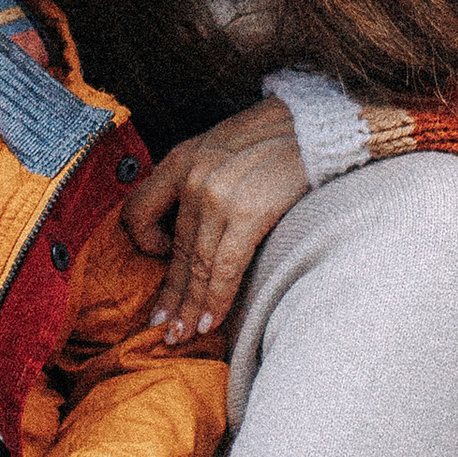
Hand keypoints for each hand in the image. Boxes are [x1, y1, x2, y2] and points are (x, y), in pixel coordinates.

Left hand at [122, 99, 308, 341]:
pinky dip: (216, 300)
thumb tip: (194, 219)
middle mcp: (193, 178)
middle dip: (170, 295)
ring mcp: (218, 197)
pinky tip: (211, 321)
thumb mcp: (222, 143)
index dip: (144, 241)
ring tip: (183, 334)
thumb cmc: (277, 134)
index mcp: (181, 159)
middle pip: (173, 250)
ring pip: (196, 267)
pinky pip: (223, 269)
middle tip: (163, 327)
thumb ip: (202, 175)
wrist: (320, 122)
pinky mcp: (248, 214)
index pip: (137, 211)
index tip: (161, 257)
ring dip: (190, 307)